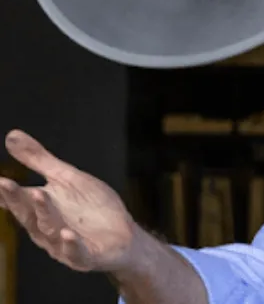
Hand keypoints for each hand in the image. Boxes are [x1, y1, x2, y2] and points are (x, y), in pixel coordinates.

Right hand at [0, 130, 136, 272]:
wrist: (123, 235)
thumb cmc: (91, 207)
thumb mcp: (67, 178)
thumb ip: (39, 161)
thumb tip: (12, 135)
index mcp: (40, 209)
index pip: (18, 200)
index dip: (6, 191)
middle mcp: (47, 229)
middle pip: (28, 214)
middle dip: (16, 199)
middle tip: (5, 183)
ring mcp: (64, 244)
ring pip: (50, 230)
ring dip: (43, 213)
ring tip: (38, 193)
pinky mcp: (87, 255)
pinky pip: (76, 252)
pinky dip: (70, 244)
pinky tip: (67, 234)